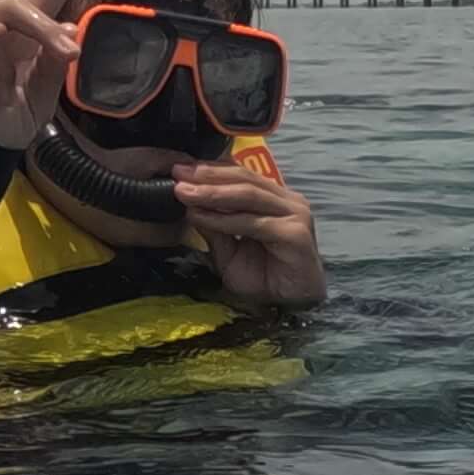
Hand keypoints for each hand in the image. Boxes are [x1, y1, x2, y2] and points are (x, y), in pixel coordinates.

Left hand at [171, 150, 324, 306]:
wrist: (293, 305)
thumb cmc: (264, 278)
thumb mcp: (229, 251)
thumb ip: (215, 229)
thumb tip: (189, 204)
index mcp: (274, 199)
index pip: (240, 175)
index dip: (210, 170)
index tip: (178, 169)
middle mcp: (287, 201)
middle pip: (243, 179)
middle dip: (207, 176)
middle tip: (178, 173)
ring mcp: (294, 214)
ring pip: (247, 195)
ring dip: (212, 193)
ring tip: (184, 192)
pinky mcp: (295, 232)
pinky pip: (253, 222)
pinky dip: (223, 219)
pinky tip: (200, 216)